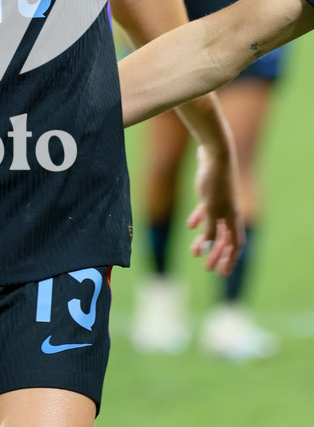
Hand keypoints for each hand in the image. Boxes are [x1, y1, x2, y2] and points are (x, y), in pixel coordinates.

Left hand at [186, 143, 242, 275]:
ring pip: (214, 226)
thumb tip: (208, 247)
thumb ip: (210, 229)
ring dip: (205, 240)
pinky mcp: (210, 191)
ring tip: (194, 252)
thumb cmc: (215, 182)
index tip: (221, 273)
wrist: (215, 154)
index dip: (229, 260)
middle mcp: (229, 211)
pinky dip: (200, 219)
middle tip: (207, 268)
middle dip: (216, 254)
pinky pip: (206, 210)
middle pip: (224, 238)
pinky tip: (191, 226)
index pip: (235, 244)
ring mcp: (220, 201)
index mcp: (234, 217)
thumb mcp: (211, 209)